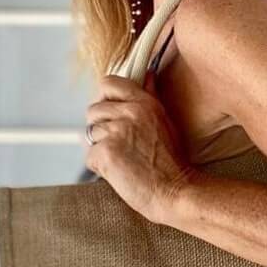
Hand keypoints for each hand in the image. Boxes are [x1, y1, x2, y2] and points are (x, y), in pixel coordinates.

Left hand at [83, 70, 195, 224]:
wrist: (176, 192)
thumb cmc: (172, 163)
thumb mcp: (166, 121)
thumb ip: (151, 96)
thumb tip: (148, 74)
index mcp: (143, 102)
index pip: (108, 83)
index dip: (104, 98)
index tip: (111, 113)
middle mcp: (129, 113)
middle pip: (93, 111)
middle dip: (101, 128)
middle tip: (121, 145)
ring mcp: (116, 132)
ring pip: (89, 134)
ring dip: (101, 149)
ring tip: (123, 160)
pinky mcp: (106, 153)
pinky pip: (89, 157)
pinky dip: (100, 167)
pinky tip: (119, 172)